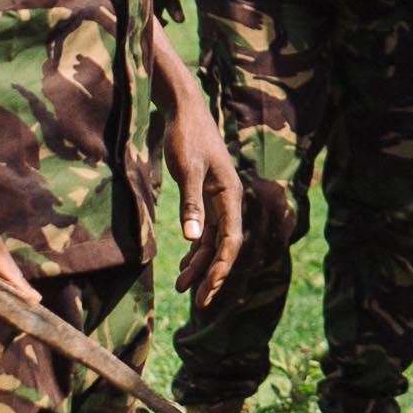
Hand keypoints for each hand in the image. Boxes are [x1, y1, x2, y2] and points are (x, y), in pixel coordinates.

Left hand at [154, 37, 243, 304]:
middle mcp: (228, 201)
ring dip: (199, 265)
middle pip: (223, 246)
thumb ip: (190, 204)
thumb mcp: (187, 169)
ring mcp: (217, 199)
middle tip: (198, 303)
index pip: (230, 241)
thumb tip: (192, 239)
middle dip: (211, 275)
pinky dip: (194, 249)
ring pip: (212, 241)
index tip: (206, 291)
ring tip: (182, 289)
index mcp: (229, 196)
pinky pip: (204, 230)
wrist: (184, 110)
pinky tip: (184, 265)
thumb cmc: (186, 136)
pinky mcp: (204, 195)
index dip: (219, 268)